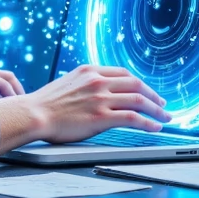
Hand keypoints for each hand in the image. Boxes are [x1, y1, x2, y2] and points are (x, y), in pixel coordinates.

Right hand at [0, 64, 171, 153]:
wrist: (33, 114)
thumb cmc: (44, 104)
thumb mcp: (67, 83)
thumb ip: (85, 86)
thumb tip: (98, 94)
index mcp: (89, 70)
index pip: (123, 73)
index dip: (139, 83)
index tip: (146, 91)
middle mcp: (98, 81)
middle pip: (136, 83)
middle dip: (153, 95)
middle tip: (161, 104)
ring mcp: (101, 98)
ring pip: (139, 100)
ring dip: (156, 110)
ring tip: (164, 117)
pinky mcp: (101, 116)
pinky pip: (133, 118)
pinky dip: (148, 122)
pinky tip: (155, 127)